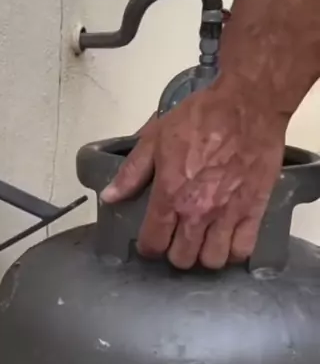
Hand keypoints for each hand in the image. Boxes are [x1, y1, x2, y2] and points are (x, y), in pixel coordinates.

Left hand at [100, 77, 287, 269]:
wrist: (248, 103)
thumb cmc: (202, 116)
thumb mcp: (156, 138)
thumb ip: (132, 172)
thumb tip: (110, 196)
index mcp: (170, 195)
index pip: (153, 243)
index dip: (149, 246)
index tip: (152, 239)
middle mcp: (197, 211)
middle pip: (182, 259)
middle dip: (176, 252)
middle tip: (178, 238)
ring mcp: (227, 214)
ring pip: (211, 261)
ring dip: (204, 255)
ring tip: (203, 241)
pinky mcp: (253, 211)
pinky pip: (241, 250)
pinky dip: (233, 251)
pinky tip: (228, 240)